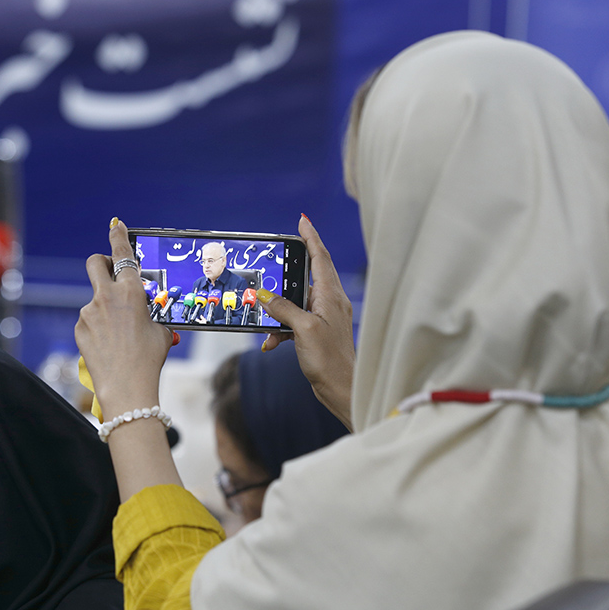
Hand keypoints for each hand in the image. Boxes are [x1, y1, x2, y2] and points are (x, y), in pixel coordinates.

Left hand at [75, 219, 174, 419]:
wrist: (126, 386)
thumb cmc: (148, 359)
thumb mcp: (160, 330)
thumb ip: (150, 313)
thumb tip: (145, 313)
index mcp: (130, 292)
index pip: (123, 255)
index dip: (118, 236)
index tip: (116, 225)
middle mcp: (106, 297)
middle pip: (95, 262)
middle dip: (102, 261)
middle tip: (111, 271)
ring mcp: (89, 312)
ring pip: (95, 298)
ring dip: (105, 307)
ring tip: (120, 334)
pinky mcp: (80, 328)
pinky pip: (90, 320)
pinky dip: (99, 327)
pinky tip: (109, 345)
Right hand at [256, 215, 353, 429]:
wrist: (343, 389)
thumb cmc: (329, 360)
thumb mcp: (302, 330)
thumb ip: (283, 309)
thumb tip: (266, 296)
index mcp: (331, 295)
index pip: (320, 257)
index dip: (311, 237)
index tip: (302, 220)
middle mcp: (330, 302)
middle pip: (307, 276)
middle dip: (286, 275)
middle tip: (272, 268)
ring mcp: (325, 317)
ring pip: (295, 303)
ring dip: (278, 312)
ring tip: (265, 320)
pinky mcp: (318, 333)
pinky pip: (294, 323)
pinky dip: (280, 330)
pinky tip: (271, 342)